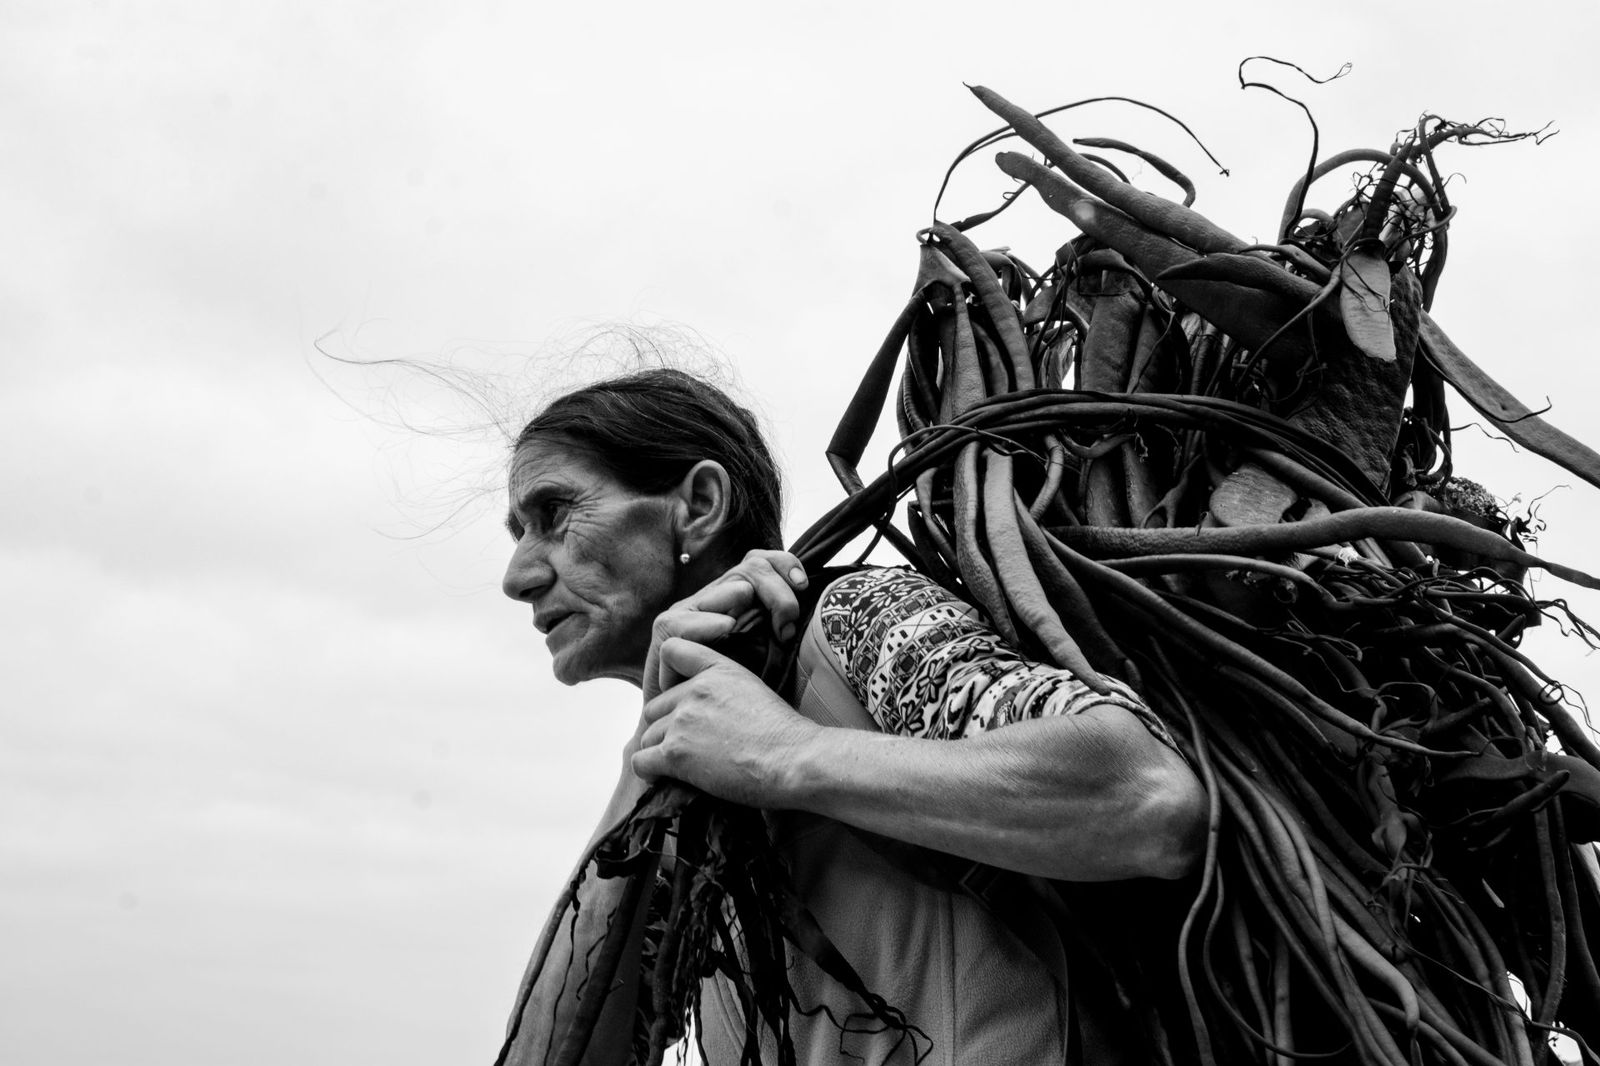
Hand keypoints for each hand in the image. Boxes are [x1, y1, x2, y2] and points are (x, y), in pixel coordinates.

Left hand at [632, 637, 818, 806]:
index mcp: (716, 669)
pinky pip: (641, 762)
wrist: (795, 760)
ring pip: (648, 735)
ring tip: (688, 767)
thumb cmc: (785, 734)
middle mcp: (694, 690)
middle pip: (656, 708)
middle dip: (667, 727)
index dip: (668, 677)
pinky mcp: (675, 753)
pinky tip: (668, 778)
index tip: (680, 700)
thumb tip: (711, 713)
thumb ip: (725, 690)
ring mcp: (682, 721)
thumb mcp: (755, 690)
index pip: (671, 651)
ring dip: (662, 752)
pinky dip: (651, 772)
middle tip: (692, 747)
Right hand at [642, 549, 807, 701]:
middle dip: (777, 592)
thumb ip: (784, 633)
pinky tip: (726, 627)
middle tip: (786, 627)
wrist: (693, 724)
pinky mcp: (665, 633)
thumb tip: (818, 613)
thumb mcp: (769, 659)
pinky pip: (687, 618)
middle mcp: (717, 599)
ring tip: (763, 624)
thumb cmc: (735, 694)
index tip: (803, 586)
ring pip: (725, 586)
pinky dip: (708, 622)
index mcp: (741, 599)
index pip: (765, 561)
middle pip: (752, 567)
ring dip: (751, 598)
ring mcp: (690, 611)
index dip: (785, 565)